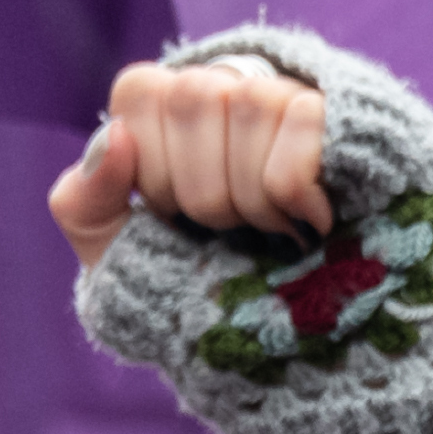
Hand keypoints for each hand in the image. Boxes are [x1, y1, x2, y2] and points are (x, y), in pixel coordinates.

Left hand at [47, 55, 330, 275]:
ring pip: (250, 105)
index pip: (139, 90)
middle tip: (227, 230)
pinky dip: (293, 190)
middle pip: (192, 96)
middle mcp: (233, 87)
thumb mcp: (122, 257)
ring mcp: (293, 97)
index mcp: (173, 111)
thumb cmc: (200, 288)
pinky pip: (302, 122)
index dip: (150, 166)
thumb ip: (85, 202)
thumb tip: (114, 137)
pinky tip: (311, 220)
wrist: (287, 346)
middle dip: (199, 190)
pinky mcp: (347, 118)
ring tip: (273, 230)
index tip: (173, 215)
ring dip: (250, 198)